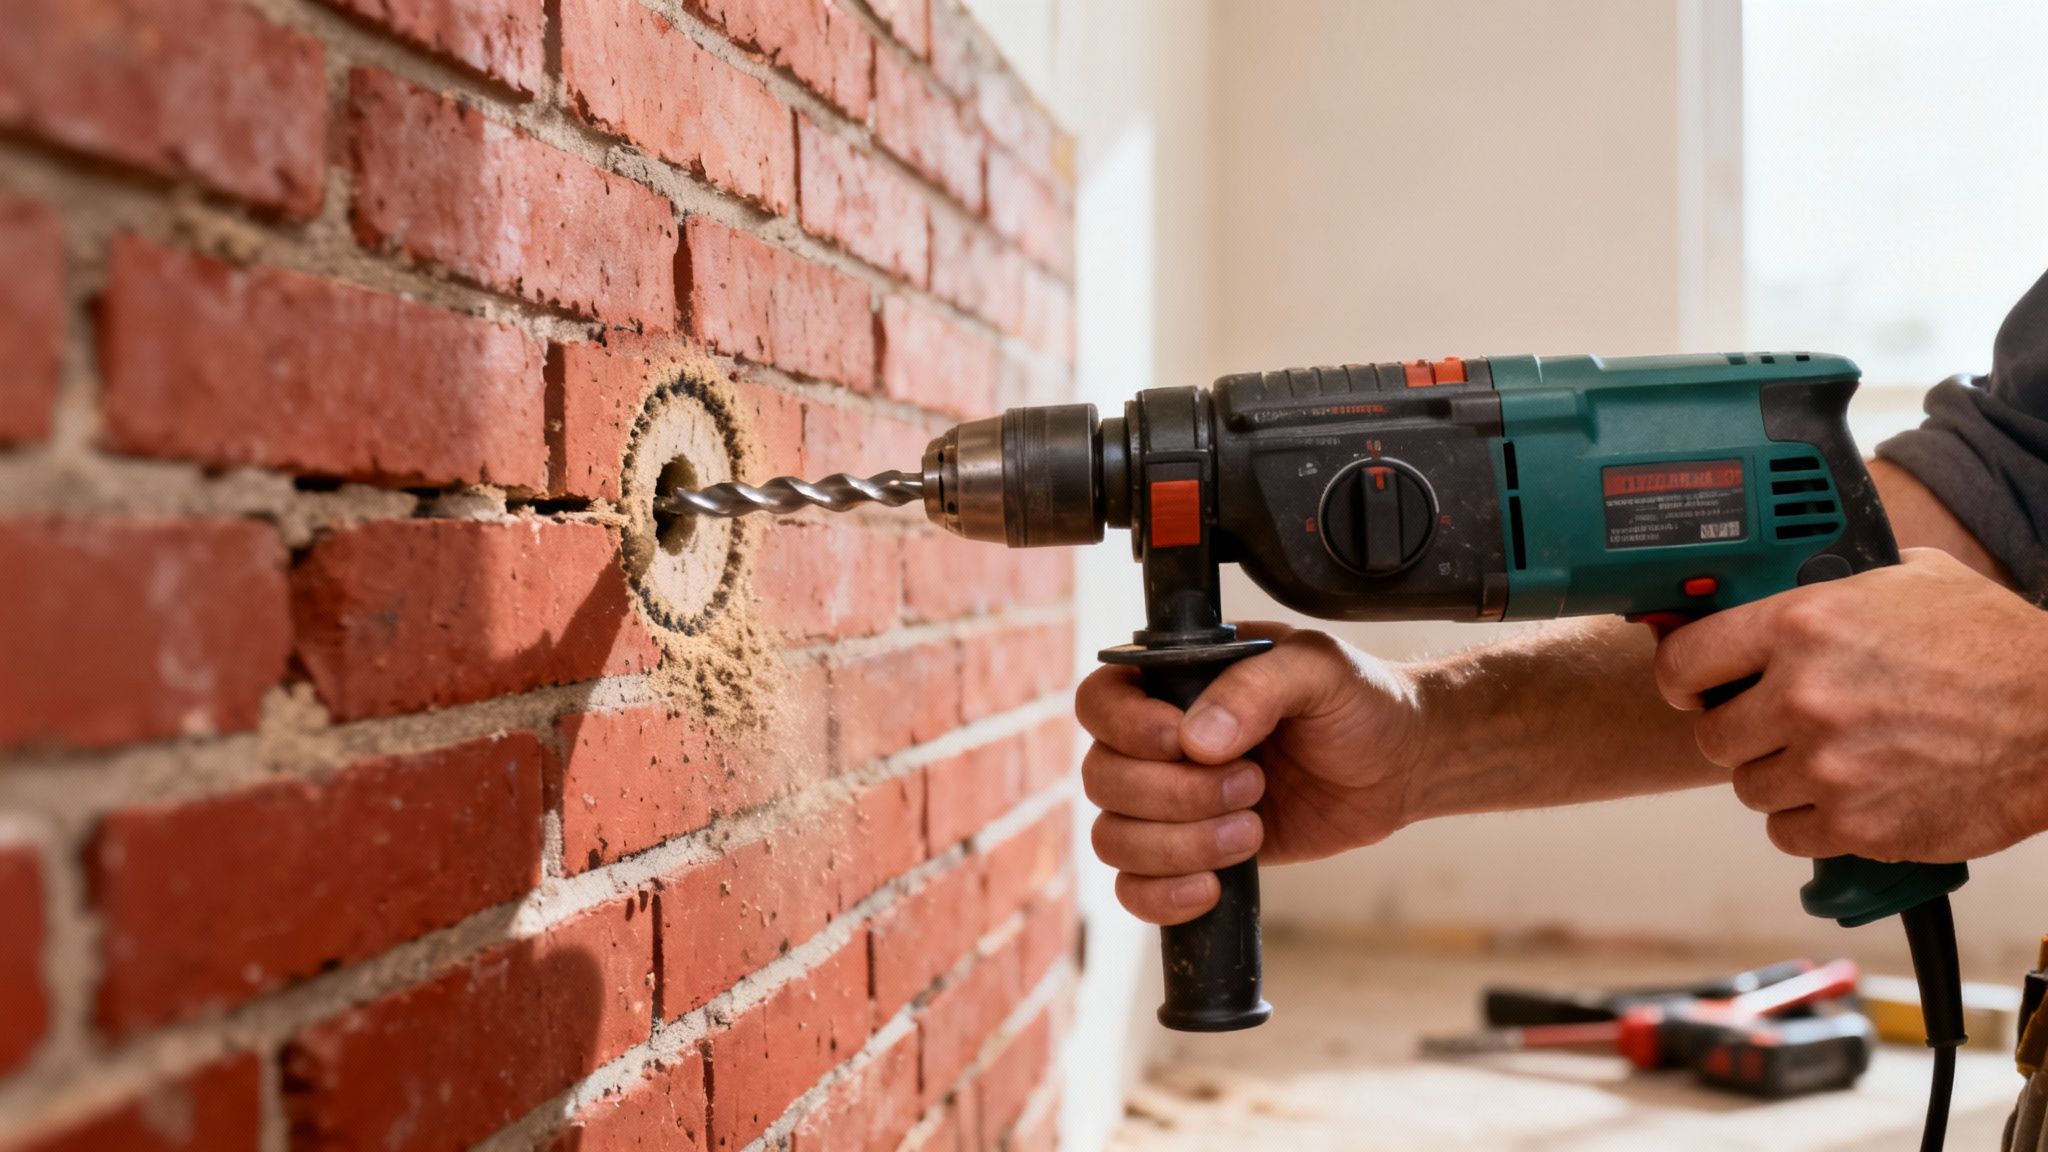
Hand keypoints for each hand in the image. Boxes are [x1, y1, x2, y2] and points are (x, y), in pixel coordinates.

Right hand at [1077, 623, 1422, 924]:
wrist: (1399, 766)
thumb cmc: (1357, 702)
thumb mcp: (1318, 669)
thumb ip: (1257, 686)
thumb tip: (1195, 740)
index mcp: (1173, 681)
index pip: (1099, 704)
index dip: (1129, 730)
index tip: (1187, 742)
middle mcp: (1155, 744)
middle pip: (1102, 779)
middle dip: (1175, 795)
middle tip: (1254, 784)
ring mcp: (1168, 804)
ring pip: (1112, 838)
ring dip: (1178, 845)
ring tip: (1252, 830)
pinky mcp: (1189, 856)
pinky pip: (1133, 888)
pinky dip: (1161, 897)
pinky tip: (1213, 886)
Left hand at [1655, 548, 2047, 862]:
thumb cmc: (1991, 645)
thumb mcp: (1906, 580)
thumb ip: (1827, 586)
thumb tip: (1768, 586)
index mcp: (1803, 626)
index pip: (1684, 662)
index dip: (1683, 680)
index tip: (1693, 688)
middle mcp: (1804, 696)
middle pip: (1711, 735)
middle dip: (1739, 732)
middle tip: (1777, 727)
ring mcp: (1828, 766)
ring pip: (1749, 788)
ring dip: (1778, 778)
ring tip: (1829, 758)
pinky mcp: (1857, 825)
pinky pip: (1788, 834)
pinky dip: (1810, 823)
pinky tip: (1848, 795)